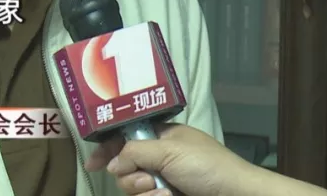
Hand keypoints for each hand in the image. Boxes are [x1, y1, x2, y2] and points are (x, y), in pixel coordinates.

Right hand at [84, 123, 253, 195]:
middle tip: (147, 179)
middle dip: (130, 176)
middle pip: (124, 167)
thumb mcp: (170, 150)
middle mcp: (160, 157)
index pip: (126, 136)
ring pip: (133, 188)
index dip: (108, 148)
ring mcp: (164, 180)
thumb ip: (135, 151)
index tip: (92, 164)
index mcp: (162, 136)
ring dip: (144, 192)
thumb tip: (111, 163)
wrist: (234, 195)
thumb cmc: (206, 166)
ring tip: (165, 193)